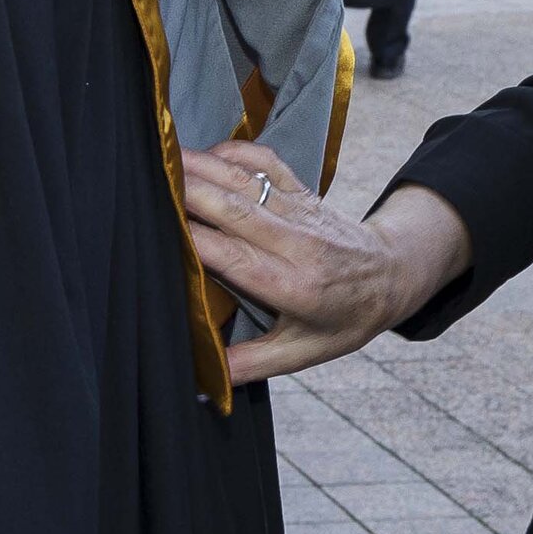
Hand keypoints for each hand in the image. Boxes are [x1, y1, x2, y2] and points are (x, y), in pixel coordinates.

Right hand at [179, 145, 473, 384]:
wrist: (393, 276)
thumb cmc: (344, 319)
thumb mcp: (303, 353)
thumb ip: (250, 364)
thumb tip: (201, 382)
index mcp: (293, 285)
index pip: (232, 257)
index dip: (190, 241)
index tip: (151, 232)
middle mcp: (294, 242)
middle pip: (231, 207)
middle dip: (185, 191)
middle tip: (139, 182)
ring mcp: (298, 210)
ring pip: (243, 178)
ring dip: (199, 164)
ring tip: (157, 157)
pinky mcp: (301, 189)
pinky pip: (263, 160)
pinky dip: (230, 150)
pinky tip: (201, 155)